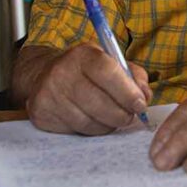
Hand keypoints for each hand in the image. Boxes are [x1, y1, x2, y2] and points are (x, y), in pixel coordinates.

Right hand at [24, 43, 152, 135]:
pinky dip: (91, 130)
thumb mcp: (109, 61)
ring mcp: (49, 95)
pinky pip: (76, 131)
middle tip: (129, 116)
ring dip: (108, 125)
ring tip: (112, 118)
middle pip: (99, 103)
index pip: (108, 73)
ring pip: (89, 122)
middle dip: (121, 114)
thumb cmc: (85, 70)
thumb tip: (145, 95)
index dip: (128, 92)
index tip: (140, 104)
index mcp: (82, 55)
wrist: (43, 76)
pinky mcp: (42, 114)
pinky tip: (93, 120)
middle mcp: (62, 73)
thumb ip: (133, 75)